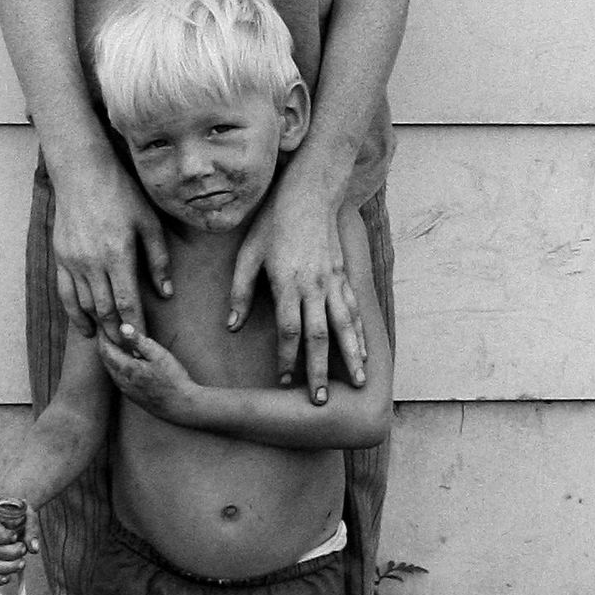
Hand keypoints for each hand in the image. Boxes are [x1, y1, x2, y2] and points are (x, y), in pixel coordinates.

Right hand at [0, 499, 40, 585]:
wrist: (3, 518)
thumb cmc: (13, 515)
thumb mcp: (25, 514)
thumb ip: (31, 528)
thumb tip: (33, 548)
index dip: (1, 534)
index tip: (15, 537)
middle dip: (7, 553)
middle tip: (22, 551)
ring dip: (3, 567)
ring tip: (20, 564)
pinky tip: (6, 577)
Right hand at [51, 159, 171, 340]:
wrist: (81, 173)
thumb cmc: (122, 193)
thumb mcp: (149, 222)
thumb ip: (158, 259)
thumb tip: (166, 293)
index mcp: (118, 254)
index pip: (127, 303)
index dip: (135, 327)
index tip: (143, 344)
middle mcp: (92, 262)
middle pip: (106, 311)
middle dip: (118, 334)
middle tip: (130, 352)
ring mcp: (73, 262)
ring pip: (86, 305)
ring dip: (99, 327)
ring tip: (113, 343)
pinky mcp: (60, 258)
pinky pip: (66, 295)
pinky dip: (76, 315)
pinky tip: (87, 328)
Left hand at [96, 324, 197, 424]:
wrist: (181, 406)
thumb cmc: (173, 379)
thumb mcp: (159, 355)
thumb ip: (139, 341)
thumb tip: (123, 327)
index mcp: (126, 369)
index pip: (105, 349)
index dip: (102, 336)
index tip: (102, 324)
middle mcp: (122, 381)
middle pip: (105, 360)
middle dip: (104, 344)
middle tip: (106, 330)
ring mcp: (126, 390)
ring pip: (110, 369)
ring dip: (109, 355)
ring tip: (114, 342)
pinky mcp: (132, 396)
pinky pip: (117, 377)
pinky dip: (116, 365)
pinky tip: (125, 361)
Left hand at [228, 178, 365, 404]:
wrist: (309, 193)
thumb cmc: (272, 223)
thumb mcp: (247, 254)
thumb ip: (240, 291)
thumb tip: (231, 325)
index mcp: (287, 283)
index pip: (289, 330)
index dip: (287, 358)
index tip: (284, 382)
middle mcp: (314, 286)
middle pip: (319, 335)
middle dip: (321, 369)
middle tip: (322, 400)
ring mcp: (333, 281)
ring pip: (345, 325)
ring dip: (351, 356)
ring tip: (359, 383)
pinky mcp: (343, 274)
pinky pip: (354, 310)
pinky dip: (360, 333)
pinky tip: (363, 352)